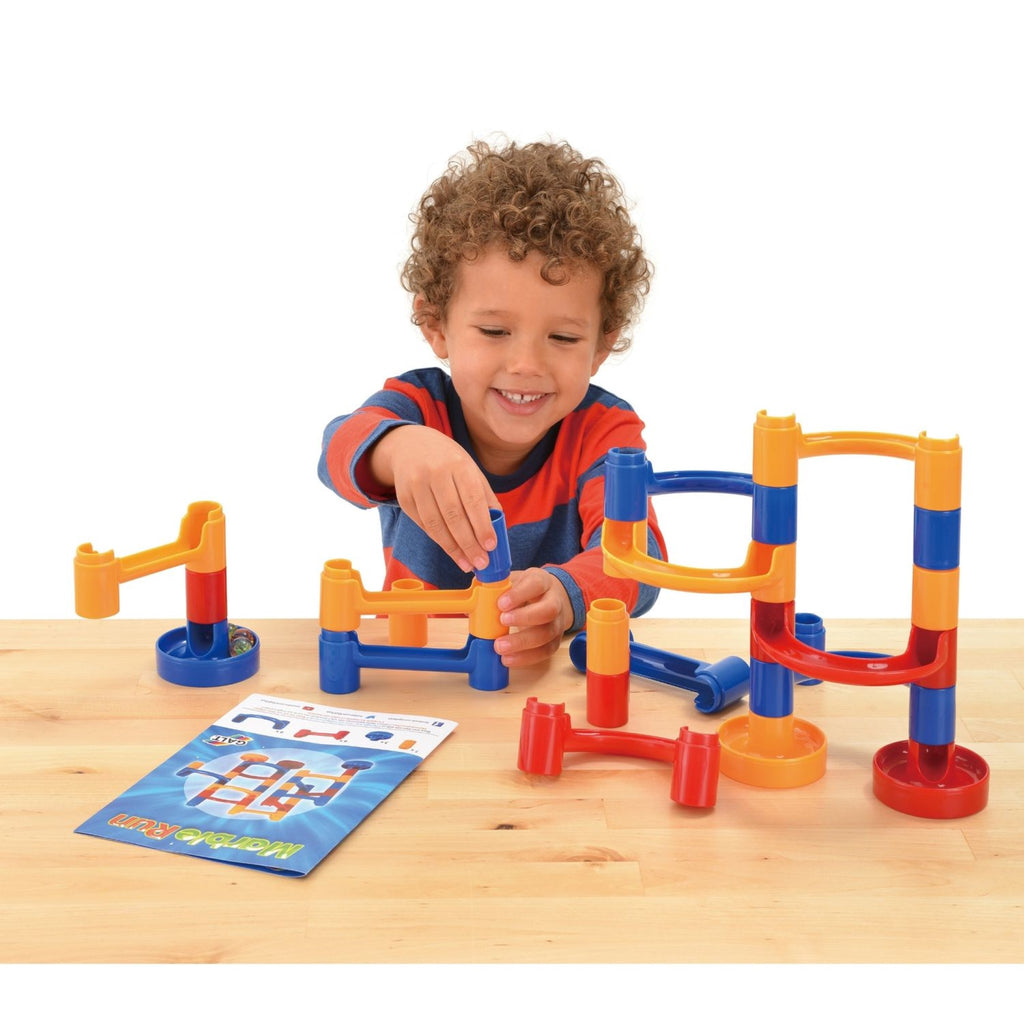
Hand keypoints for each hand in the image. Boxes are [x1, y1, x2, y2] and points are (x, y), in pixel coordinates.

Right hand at [369, 425, 498, 572]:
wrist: (410, 446)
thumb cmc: (448, 461)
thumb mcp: (470, 470)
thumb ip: (485, 496)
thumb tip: (498, 527)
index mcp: (458, 465)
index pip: (472, 499)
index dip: (482, 524)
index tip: (491, 545)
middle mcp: (435, 473)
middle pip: (453, 515)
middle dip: (469, 543)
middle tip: (481, 562)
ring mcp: (416, 485)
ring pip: (435, 524)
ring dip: (453, 548)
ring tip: (467, 564)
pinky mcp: (404, 498)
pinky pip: (423, 525)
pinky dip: (439, 540)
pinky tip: (452, 551)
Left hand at [494, 569, 573, 667]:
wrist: (549, 599)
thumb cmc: (526, 590)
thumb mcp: (514, 581)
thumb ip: (496, 587)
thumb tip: (472, 597)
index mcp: (542, 582)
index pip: (536, 584)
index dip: (519, 594)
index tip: (501, 603)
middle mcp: (554, 602)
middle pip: (548, 610)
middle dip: (524, 617)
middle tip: (502, 621)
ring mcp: (557, 622)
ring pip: (547, 634)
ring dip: (522, 642)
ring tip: (500, 646)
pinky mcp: (554, 641)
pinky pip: (544, 651)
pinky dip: (525, 657)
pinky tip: (508, 659)